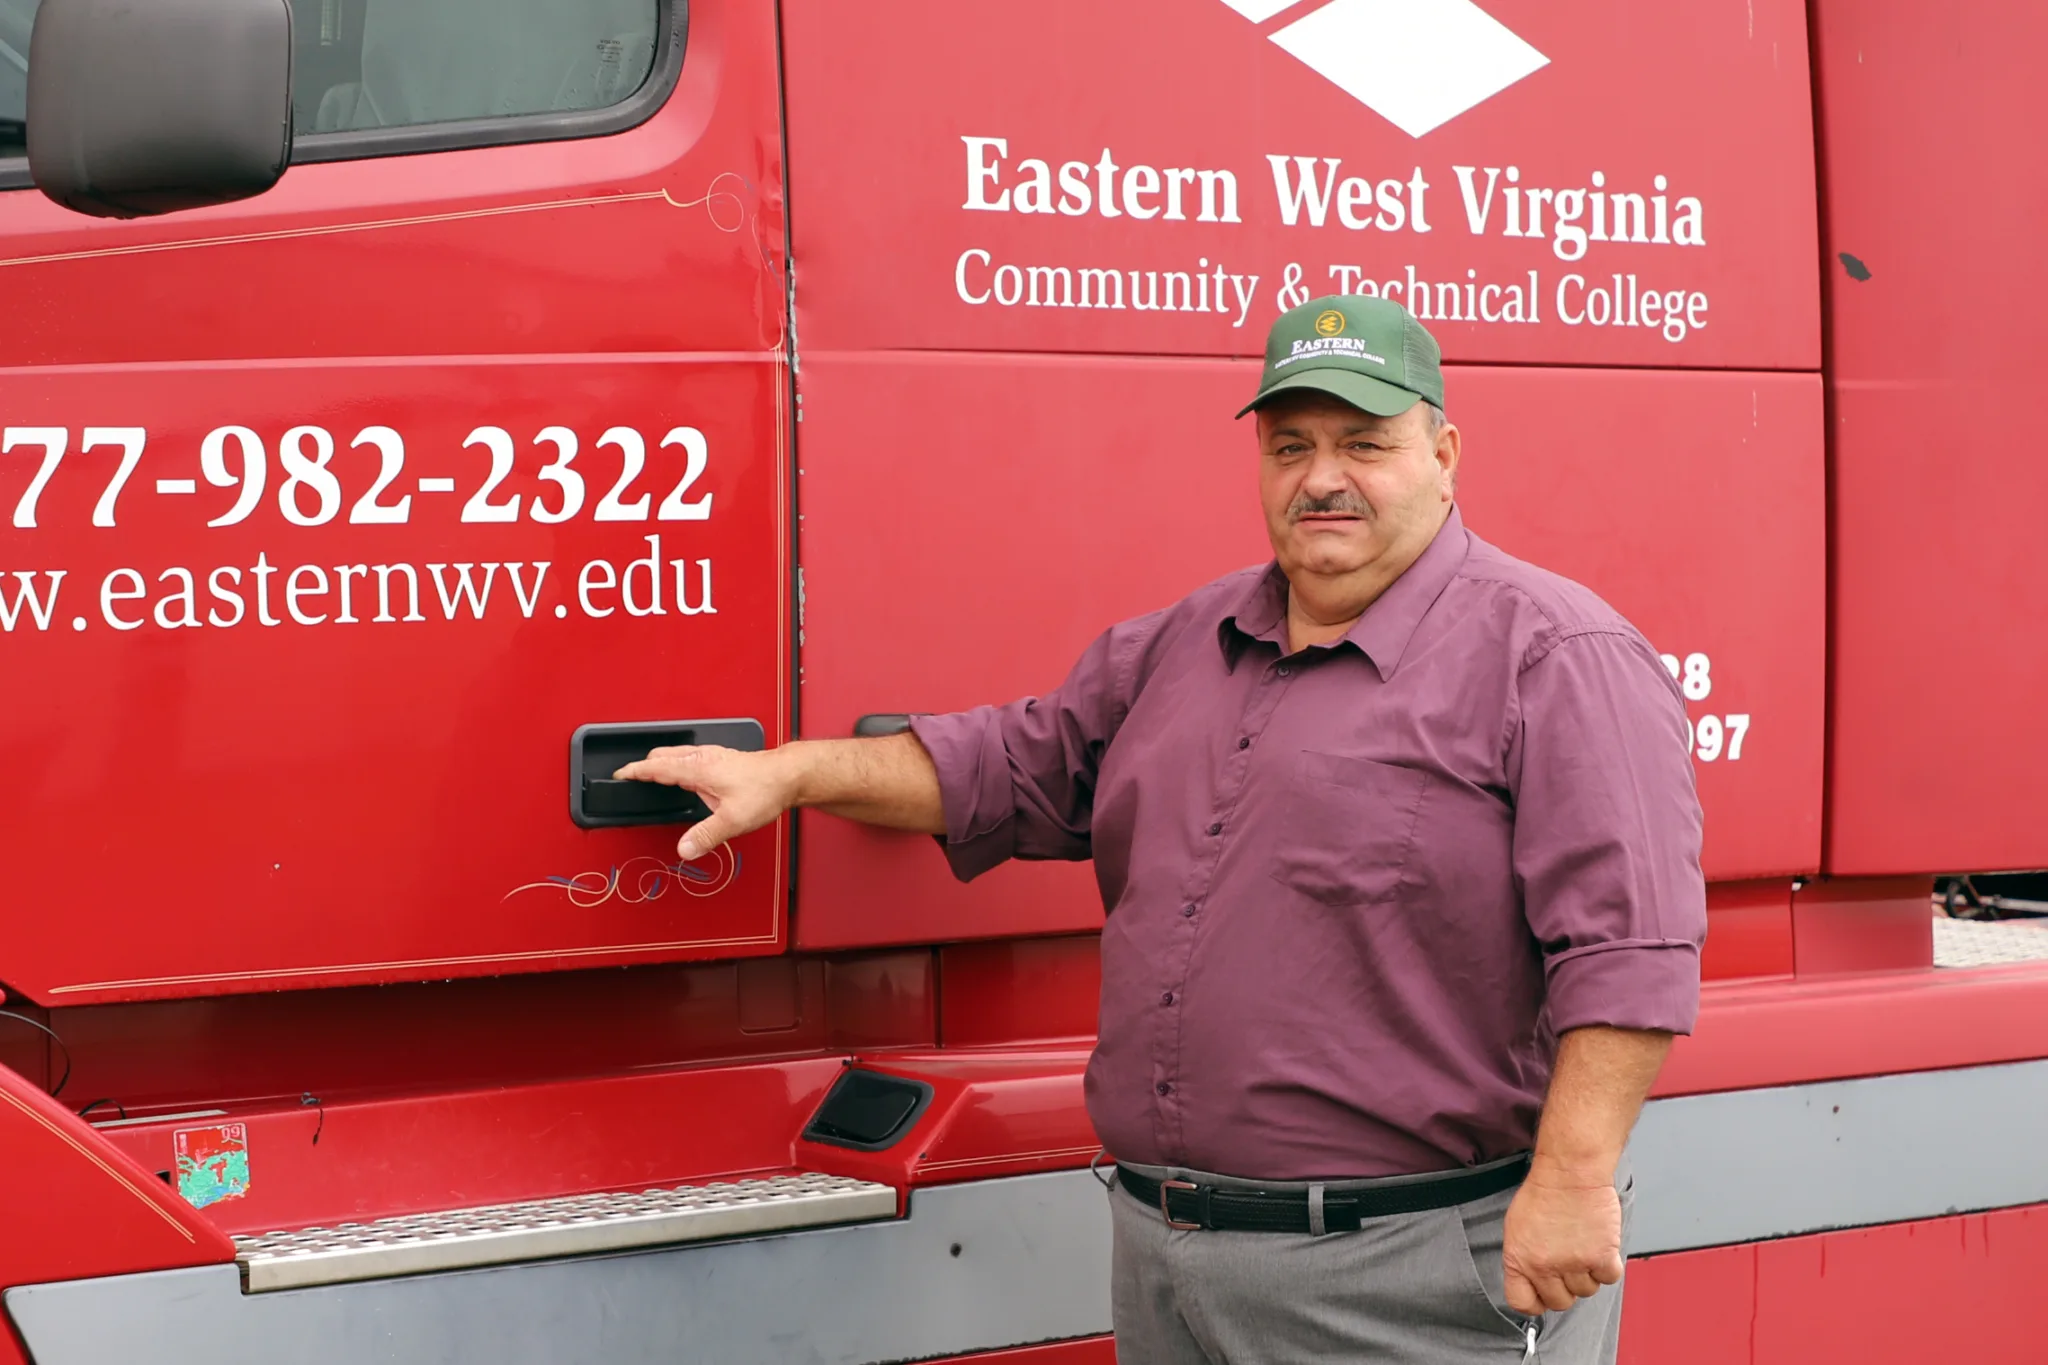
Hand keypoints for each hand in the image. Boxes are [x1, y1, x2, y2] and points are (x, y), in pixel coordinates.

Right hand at [613, 745, 795, 861]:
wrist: (789, 776)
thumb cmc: (765, 789)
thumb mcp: (732, 820)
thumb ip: (705, 836)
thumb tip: (684, 849)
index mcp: (698, 768)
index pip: (657, 767)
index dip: (635, 771)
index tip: (620, 775)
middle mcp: (703, 758)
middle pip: (663, 756)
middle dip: (644, 765)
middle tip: (631, 776)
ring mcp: (713, 756)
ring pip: (677, 754)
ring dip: (661, 762)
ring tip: (651, 774)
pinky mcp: (722, 758)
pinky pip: (690, 757)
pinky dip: (678, 763)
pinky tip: (684, 775)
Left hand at [1500, 1164, 1623, 1313]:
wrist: (1570, 1172)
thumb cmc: (1544, 1193)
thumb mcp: (1516, 1228)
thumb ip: (1522, 1259)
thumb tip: (1532, 1282)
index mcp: (1518, 1259)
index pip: (1522, 1302)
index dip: (1535, 1301)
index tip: (1542, 1294)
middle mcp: (1544, 1266)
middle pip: (1559, 1302)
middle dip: (1564, 1287)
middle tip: (1568, 1264)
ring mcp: (1574, 1264)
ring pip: (1586, 1292)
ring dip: (1587, 1274)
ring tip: (1583, 1247)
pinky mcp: (1601, 1257)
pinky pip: (1608, 1278)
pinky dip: (1607, 1266)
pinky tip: (1599, 1246)